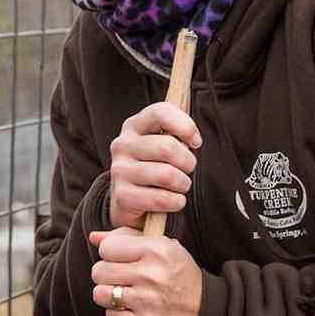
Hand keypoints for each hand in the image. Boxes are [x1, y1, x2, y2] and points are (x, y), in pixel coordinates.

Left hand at [88, 227, 202, 315]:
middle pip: (99, 271)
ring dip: (108, 296)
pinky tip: (131, 310)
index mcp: (157, 249)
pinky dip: (117, 315)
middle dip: (105, 276)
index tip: (119, 259)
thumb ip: (127, 238)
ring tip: (123, 295)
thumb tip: (94, 236)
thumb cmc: (179, 275)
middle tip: (120, 279)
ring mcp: (148, 300)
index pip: (107, 247)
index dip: (109, 254)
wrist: (208, 313)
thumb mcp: (162, 248)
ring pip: (100, 294)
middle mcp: (152, 273)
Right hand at [109, 102, 200, 229]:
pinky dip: (175, 202)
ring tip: (178, 186)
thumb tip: (192, 140)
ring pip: (168, 175)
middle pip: (168, 147)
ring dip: (183, 184)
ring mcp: (119, 169)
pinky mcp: (122, 195)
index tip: (195, 142)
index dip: (185, 126)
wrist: (129, 200)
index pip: (160, 113)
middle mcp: (122, 144)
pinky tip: (171, 200)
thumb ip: (176, 135)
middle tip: (186, 169)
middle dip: (188, 162)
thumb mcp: (162, 144)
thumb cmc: (155, 167)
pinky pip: (162, 199)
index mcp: (134, 126)